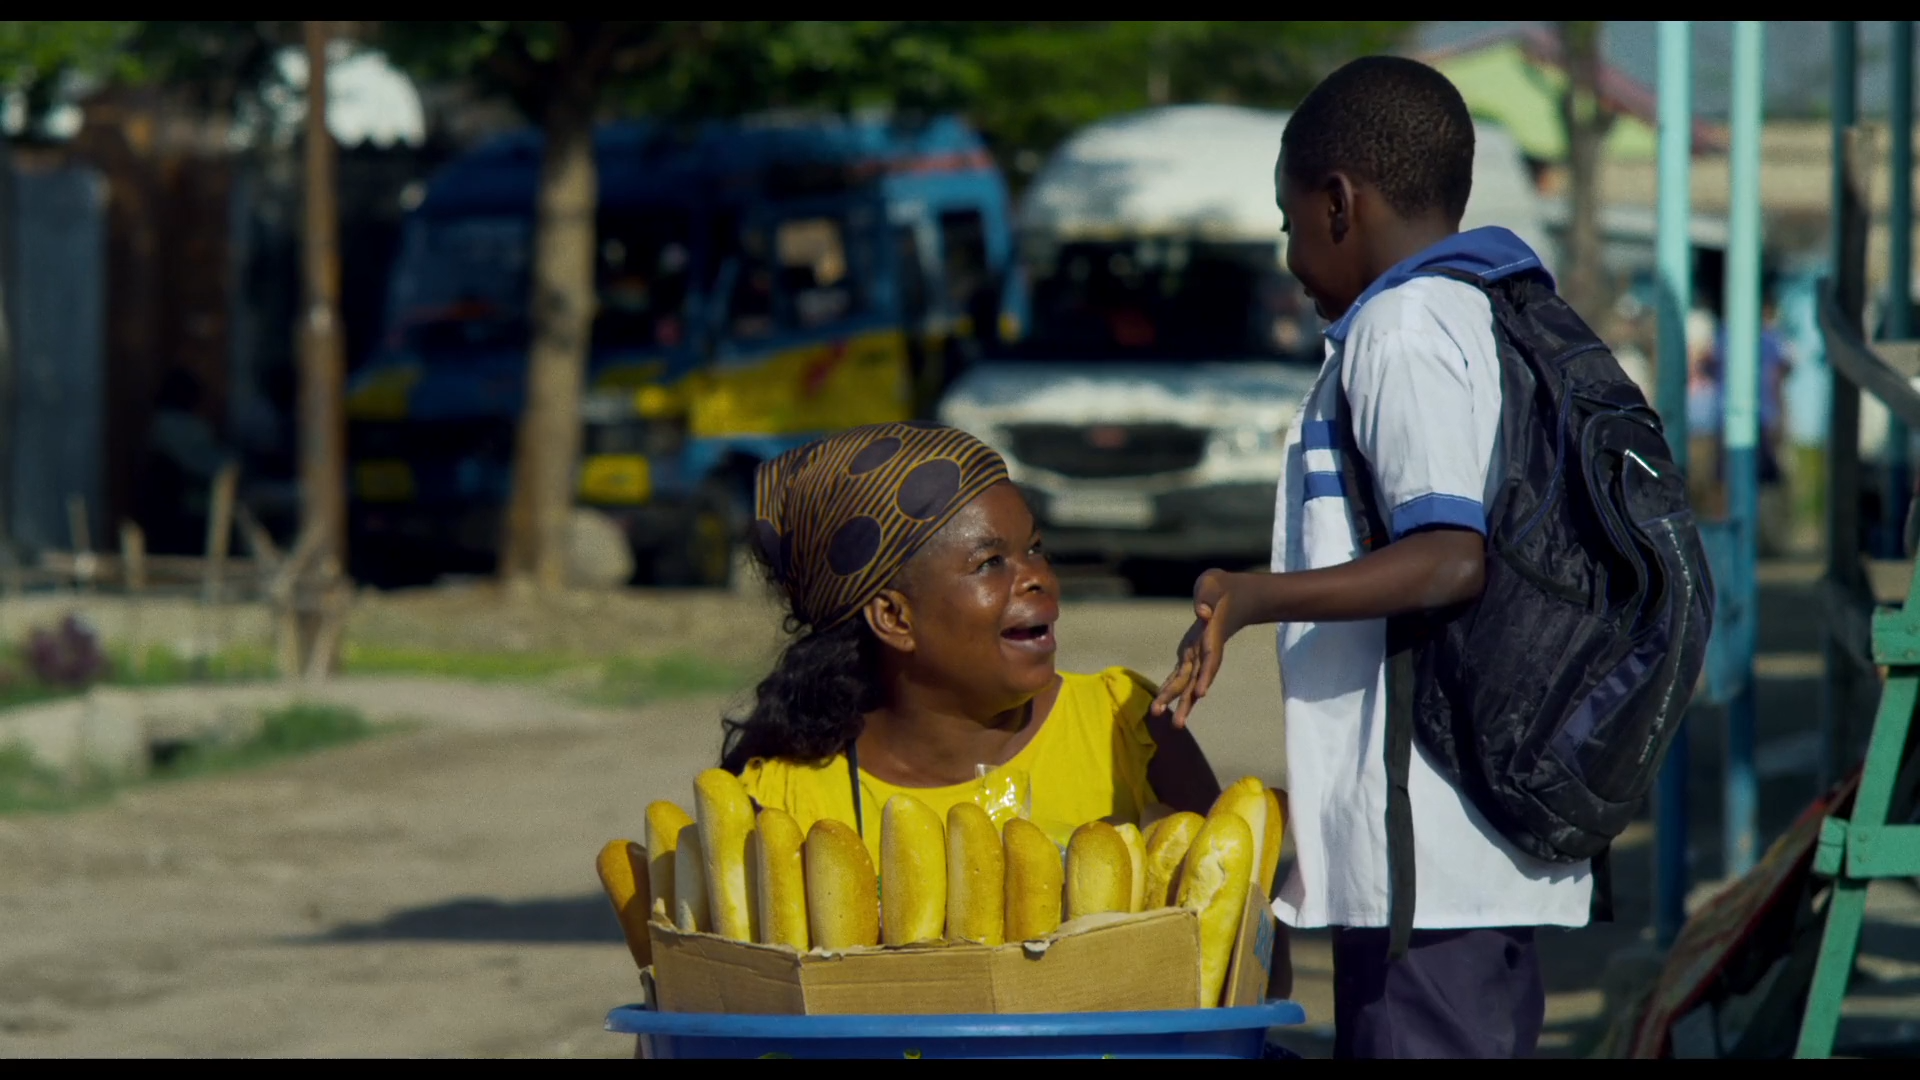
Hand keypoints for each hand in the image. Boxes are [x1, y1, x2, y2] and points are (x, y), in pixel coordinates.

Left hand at [1150, 569, 1239, 728]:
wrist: (1235, 597)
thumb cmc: (1221, 588)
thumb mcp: (1213, 583)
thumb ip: (1206, 597)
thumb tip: (1202, 613)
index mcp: (1212, 634)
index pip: (1210, 659)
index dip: (1206, 676)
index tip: (1201, 694)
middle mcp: (1206, 650)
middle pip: (1196, 679)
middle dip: (1186, 701)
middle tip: (1176, 724)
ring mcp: (1198, 653)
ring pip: (1188, 682)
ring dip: (1178, 702)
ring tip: (1173, 725)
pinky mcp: (1191, 653)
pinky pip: (1181, 674)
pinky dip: (1172, 688)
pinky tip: (1162, 703)